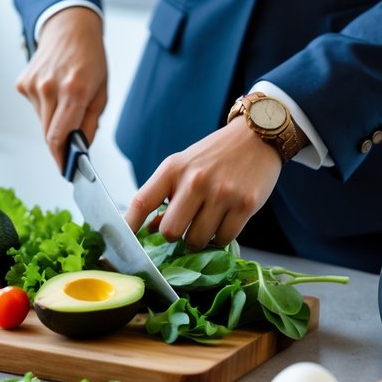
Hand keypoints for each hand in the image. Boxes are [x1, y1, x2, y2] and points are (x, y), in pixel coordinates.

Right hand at [15, 7, 107, 165]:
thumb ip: (90, 123)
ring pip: (41, 121)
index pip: (59, 136)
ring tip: (65, 102)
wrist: (69, 29)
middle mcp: (50, 88)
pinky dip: (45, 107)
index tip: (65, 170)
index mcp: (74, 91)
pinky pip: (35, 108)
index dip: (61, 158)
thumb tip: (81, 148)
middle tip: (71, 143)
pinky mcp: (23, 83)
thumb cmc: (90, 59)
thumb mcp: (101, 92)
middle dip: (59, 143)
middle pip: (48, 134)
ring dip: (53, 122)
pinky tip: (53, 91)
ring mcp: (33, 85)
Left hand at [125, 118, 281, 248]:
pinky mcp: (245, 205)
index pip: (141, 203)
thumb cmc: (214, 154)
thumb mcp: (183, 166)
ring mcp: (221, 193)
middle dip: (175, 236)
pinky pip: (223, 239)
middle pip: (170, 232)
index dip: (129, 227)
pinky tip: (224, 222)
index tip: (125, 244)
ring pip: (197, 240)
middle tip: (185, 226)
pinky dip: (220, 238)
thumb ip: (165, 195)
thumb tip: (150, 229)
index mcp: (173, 169)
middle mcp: (194, 180)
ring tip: (208, 221)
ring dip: (200, 239)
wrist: (256, 136)